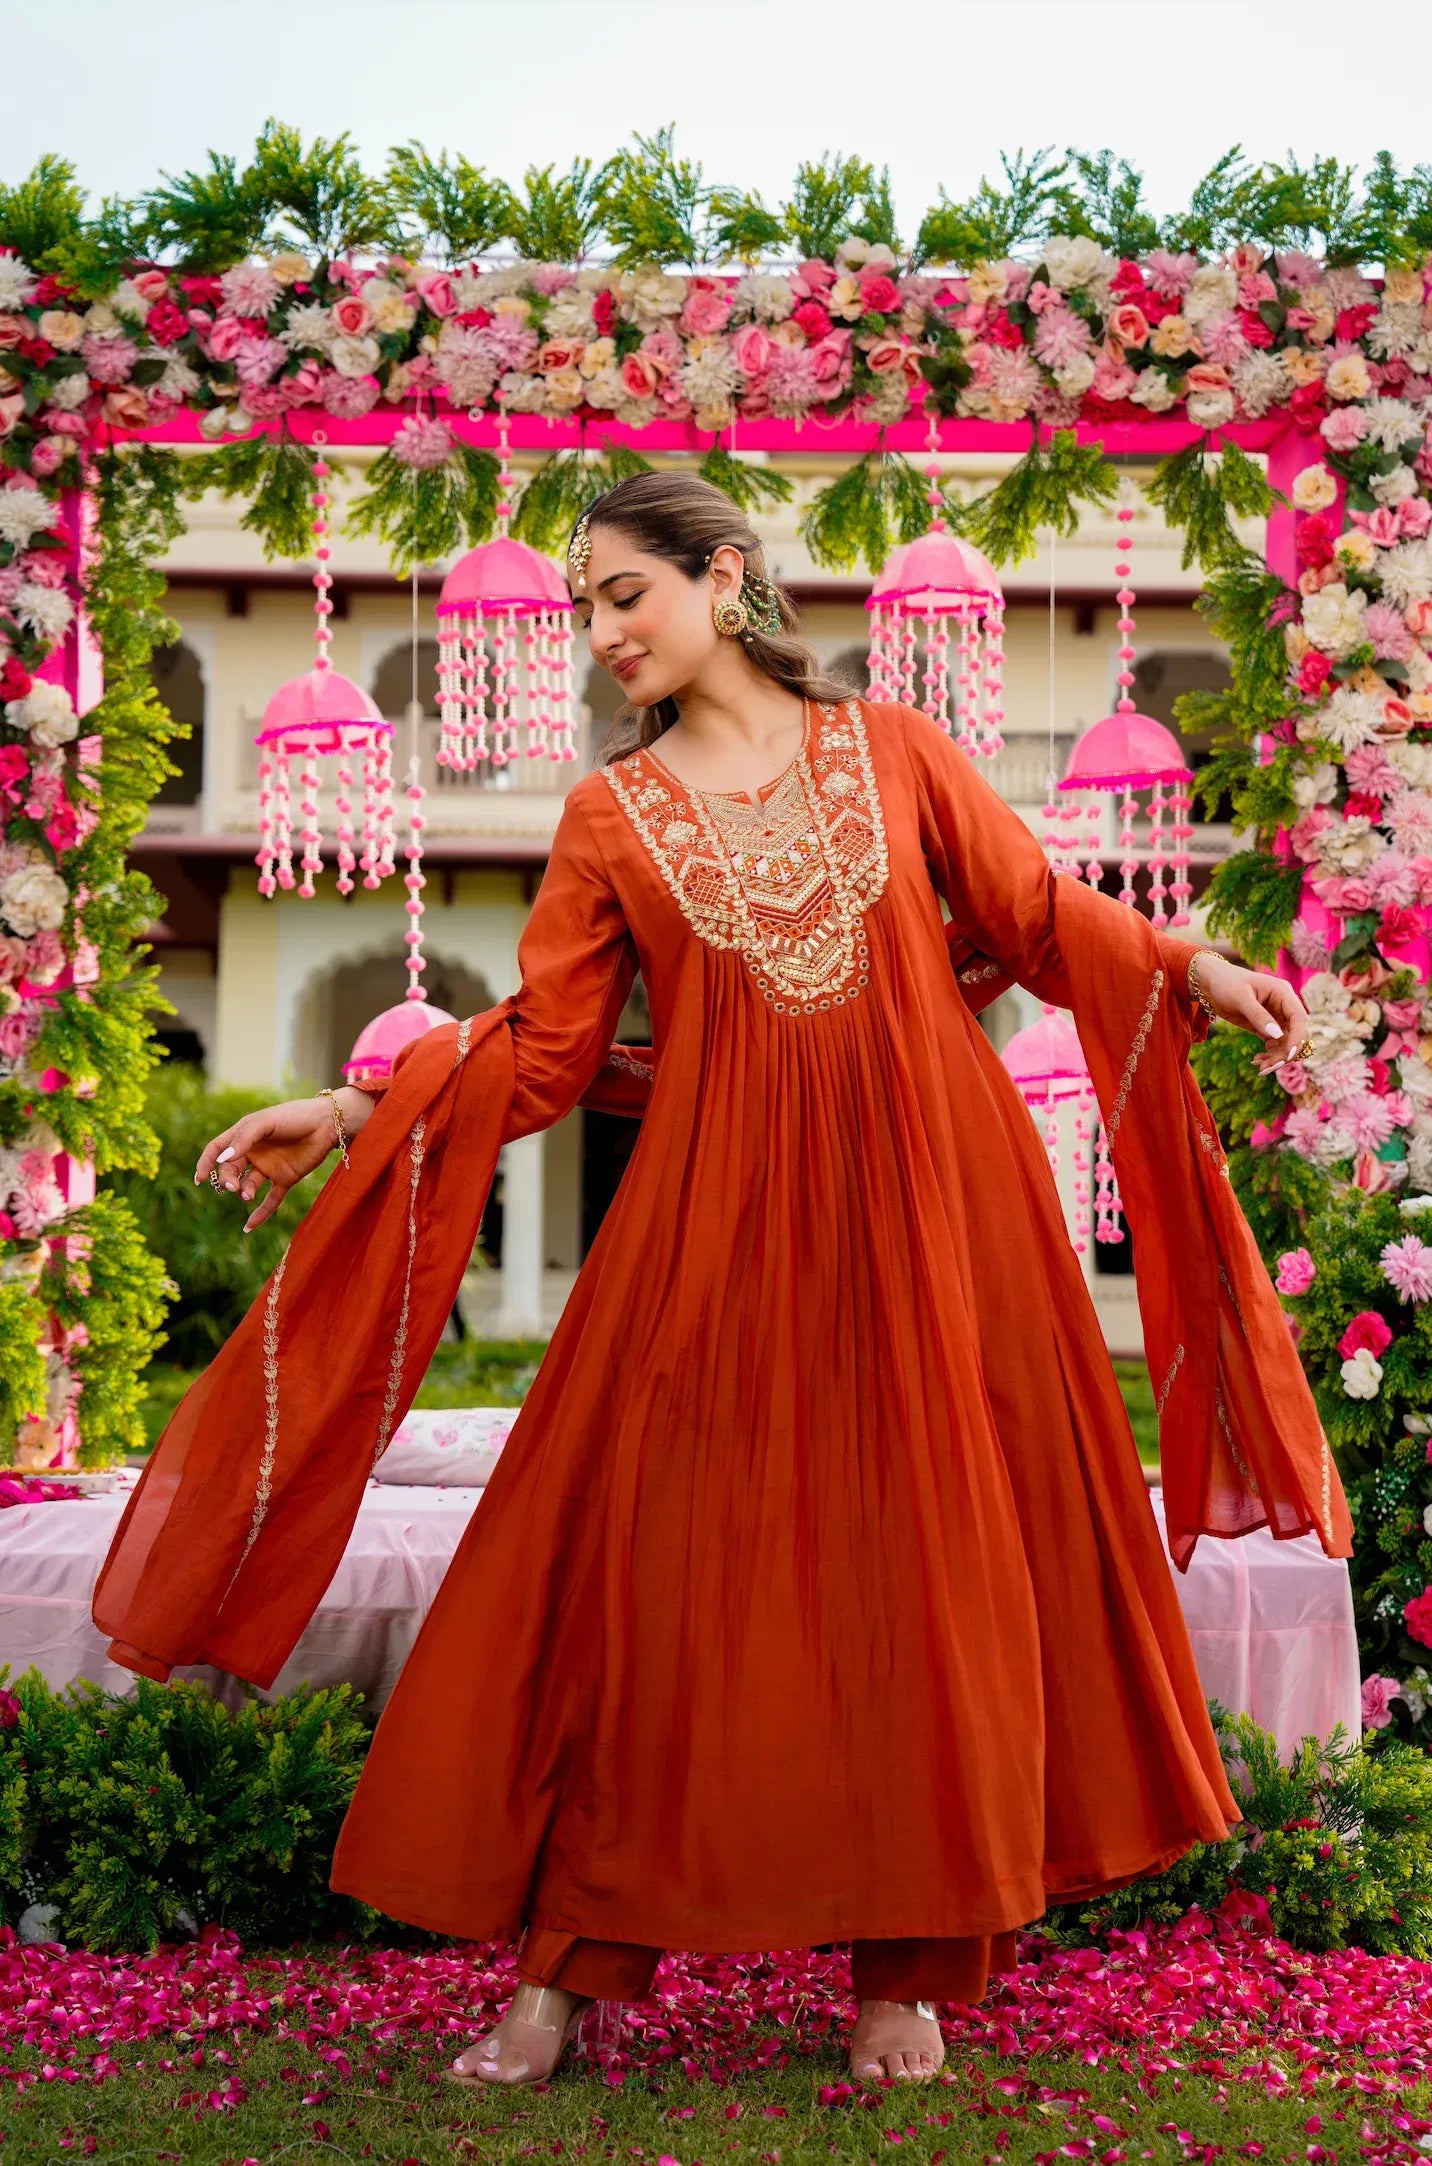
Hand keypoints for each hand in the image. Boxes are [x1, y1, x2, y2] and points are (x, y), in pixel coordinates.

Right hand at [194, 1088, 373, 1232]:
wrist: (327, 1123)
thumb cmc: (294, 1116)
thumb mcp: (265, 1122)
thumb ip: (244, 1139)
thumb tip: (222, 1159)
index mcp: (244, 1135)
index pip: (217, 1150)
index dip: (206, 1163)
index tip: (200, 1178)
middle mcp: (254, 1153)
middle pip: (230, 1170)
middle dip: (227, 1180)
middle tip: (233, 1187)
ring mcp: (269, 1167)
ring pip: (248, 1186)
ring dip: (244, 1193)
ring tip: (247, 1195)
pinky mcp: (286, 1179)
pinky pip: (270, 1201)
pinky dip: (260, 1214)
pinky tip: (248, 1227)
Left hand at [1193, 953, 1308, 1071]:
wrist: (1209, 983)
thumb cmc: (1226, 983)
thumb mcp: (1240, 998)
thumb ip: (1258, 1016)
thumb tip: (1277, 1036)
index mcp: (1283, 993)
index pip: (1299, 1018)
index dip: (1297, 1038)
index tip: (1288, 1055)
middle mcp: (1283, 1006)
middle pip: (1295, 1033)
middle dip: (1286, 1052)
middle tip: (1268, 1067)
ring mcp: (1275, 1017)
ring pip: (1285, 1042)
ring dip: (1277, 1057)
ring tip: (1261, 1068)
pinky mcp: (1265, 1026)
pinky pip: (1274, 1044)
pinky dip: (1269, 1054)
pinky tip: (1257, 1060)